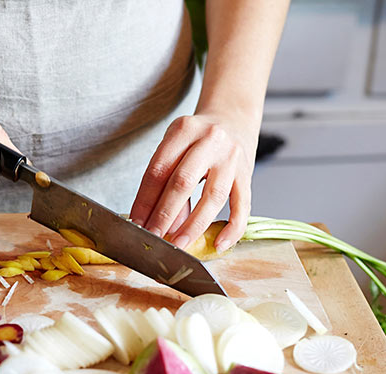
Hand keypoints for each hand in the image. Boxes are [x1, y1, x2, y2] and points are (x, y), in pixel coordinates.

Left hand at [129, 113, 257, 251]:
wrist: (233, 116)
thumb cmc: (197, 137)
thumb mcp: (177, 146)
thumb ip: (167, 179)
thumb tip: (162, 223)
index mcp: (183, 129)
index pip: (158, 170)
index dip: (145, 200)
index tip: (136, 224)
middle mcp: (209, 140)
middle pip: (183, 182)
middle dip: (164, 215)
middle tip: (154, 238)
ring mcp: (231, 157)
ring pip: (212, 196)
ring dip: (193, 225)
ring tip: (178, 244)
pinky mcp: (248, 173)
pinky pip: (243, 205)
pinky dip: (232, 228)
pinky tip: (219, 245)